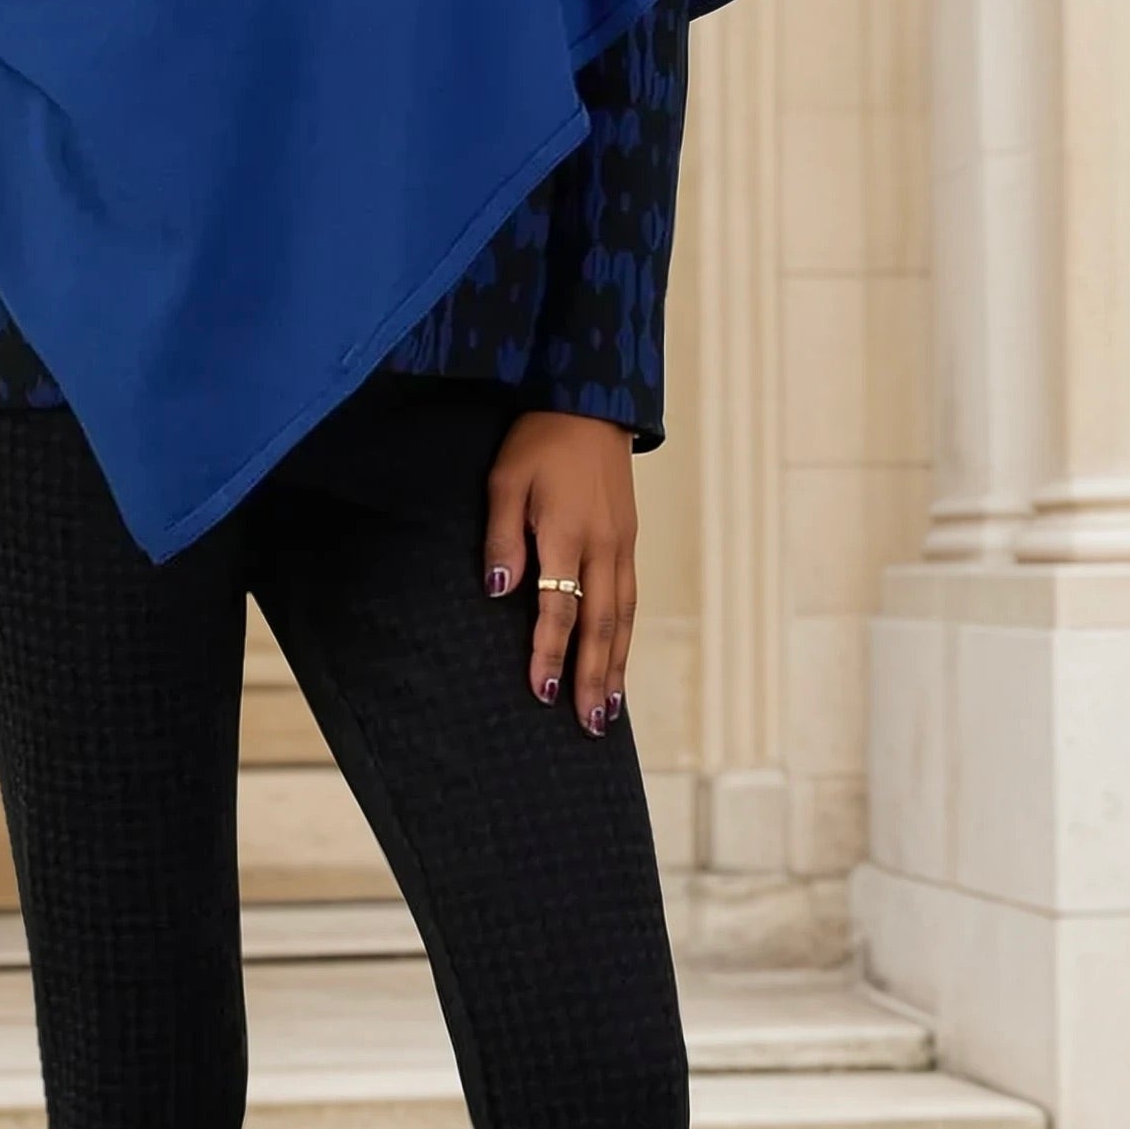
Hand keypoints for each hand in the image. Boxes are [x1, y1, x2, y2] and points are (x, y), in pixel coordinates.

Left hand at [481, 412, 636, 732]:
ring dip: (615, 666)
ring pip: (623, 618)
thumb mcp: (505, 481)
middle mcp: (603, 547)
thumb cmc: (540, 441)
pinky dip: (625, 638)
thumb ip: (502, 538)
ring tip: (608, 711)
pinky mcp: (629, 542)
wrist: (592, 404)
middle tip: (588, 724)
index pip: (560, 606)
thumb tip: (498, 593)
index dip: (550, 651)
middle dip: (592, 677)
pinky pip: (630, 601)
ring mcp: (622, 546)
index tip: (542, 691)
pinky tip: (618, 662)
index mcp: (569, 533)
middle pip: (601, 624)